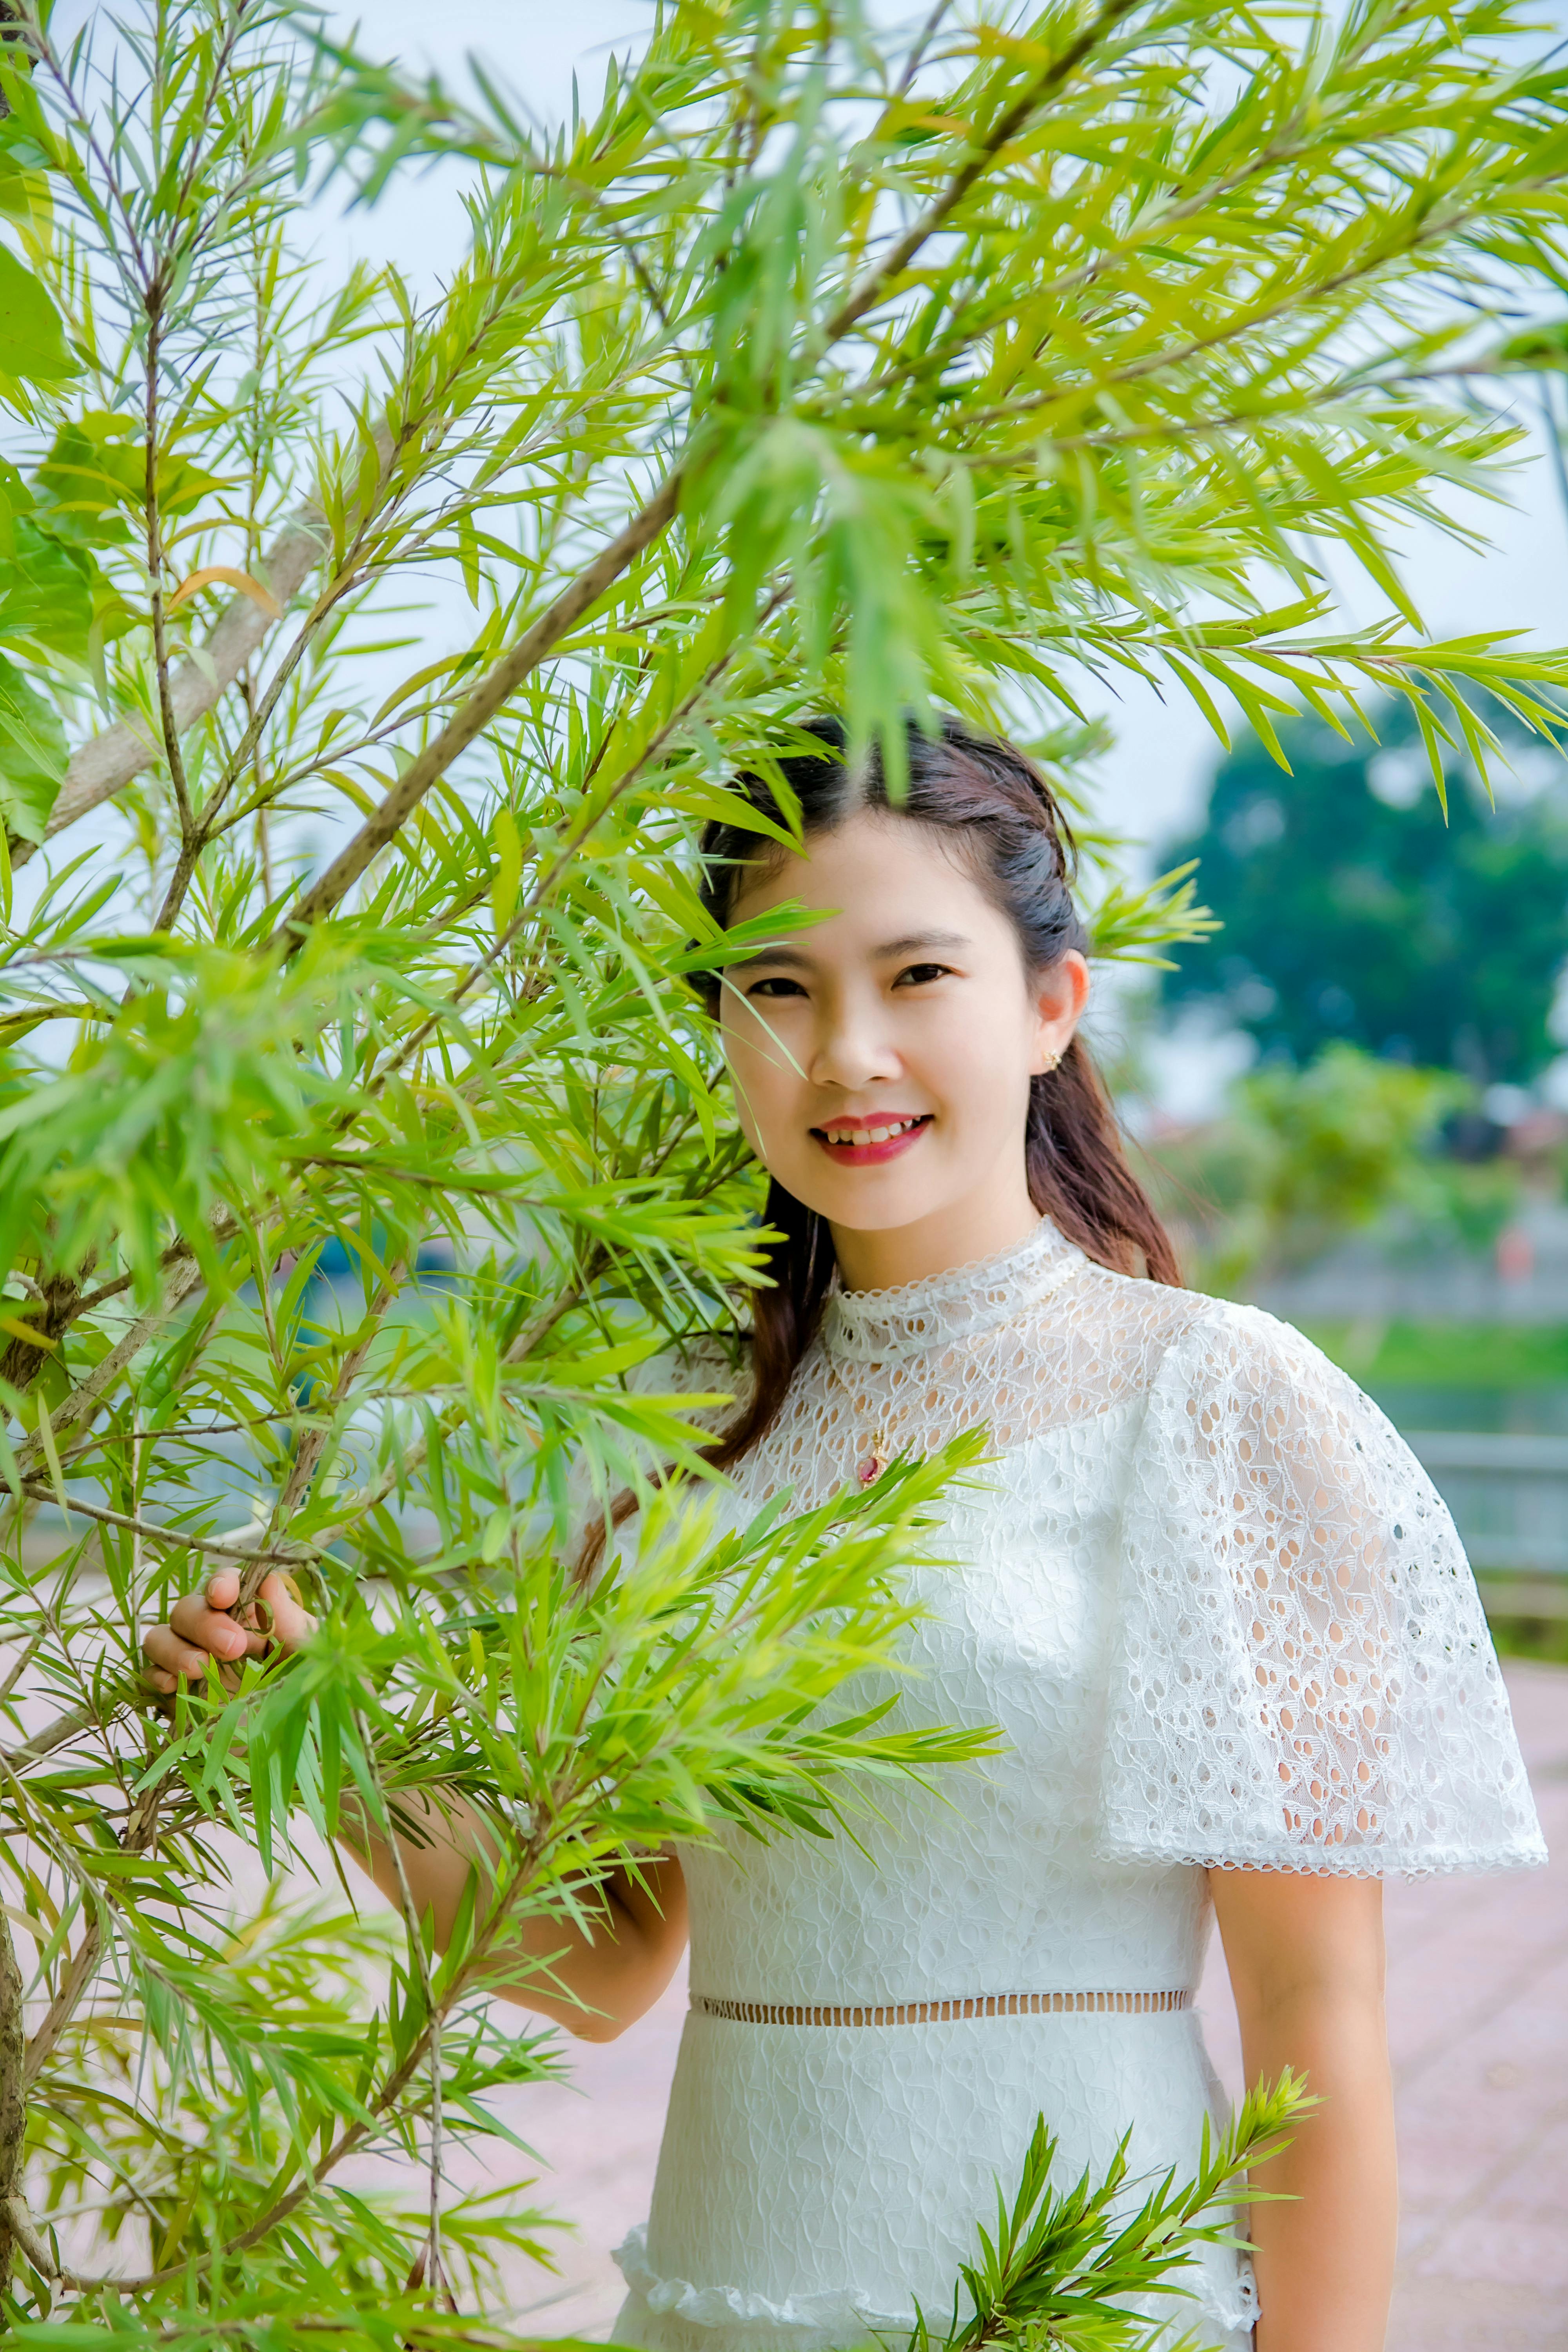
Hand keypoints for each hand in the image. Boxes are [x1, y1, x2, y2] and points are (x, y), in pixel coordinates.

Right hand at [142, 1566, 316, 1695]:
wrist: (288, 1746)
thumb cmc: (304, 1693)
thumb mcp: (307, 1658)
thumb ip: (290, 1621)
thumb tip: (269, 1582)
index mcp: (250, 1617)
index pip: (226, 1585)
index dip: (220, 1583)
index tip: (223, 1596)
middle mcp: (215, 1633)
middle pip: (188, 1608)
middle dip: (204, 1622)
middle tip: (231, 1647)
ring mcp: (191, 1662)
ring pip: (160, 1636)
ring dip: (175, 1648)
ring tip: (199, 1668)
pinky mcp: (174, 1694)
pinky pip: (148, 1675)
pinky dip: (155, 1676)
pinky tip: (172, 1686)